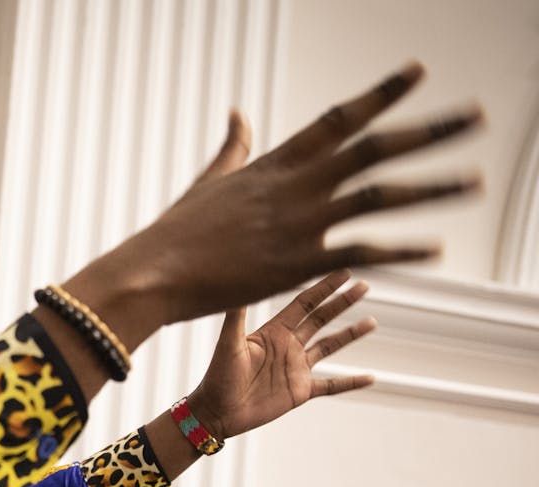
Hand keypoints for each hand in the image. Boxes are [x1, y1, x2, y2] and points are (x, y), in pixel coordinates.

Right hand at [91, 62, 480, 331]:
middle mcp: (296, 186)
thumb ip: (235, 146)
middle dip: (429, 130)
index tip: (419, 70)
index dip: (382, 93)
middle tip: (475, 115)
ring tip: (476, 180)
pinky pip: (362, 252)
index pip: (339, 118)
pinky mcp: (297, 263)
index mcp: (276, 163)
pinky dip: (402, 250)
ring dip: (434, 187)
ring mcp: (299, 224)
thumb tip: (238, 112)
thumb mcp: (211, 180)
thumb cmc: (176, 231)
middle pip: (375, 148)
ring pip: (380, 196)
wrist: (154, 272)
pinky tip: (437, 247)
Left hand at [187, 270, 375, 439]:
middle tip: (364, 286)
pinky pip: (332, 385)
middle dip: (342, 303)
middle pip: (321, 319)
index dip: (323, 287)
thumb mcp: (228, 344)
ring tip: (372, 322)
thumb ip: (236, 317)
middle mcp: (287, 346)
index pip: (303, 303)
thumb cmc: (217, 377)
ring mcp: (296, 368)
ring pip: (330, 346)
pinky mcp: (300, 391)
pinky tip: (371, 378)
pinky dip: (351, 382)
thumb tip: (239, 285)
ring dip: (350, 335)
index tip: (343, 271)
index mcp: (273, 331)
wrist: (216, 412)